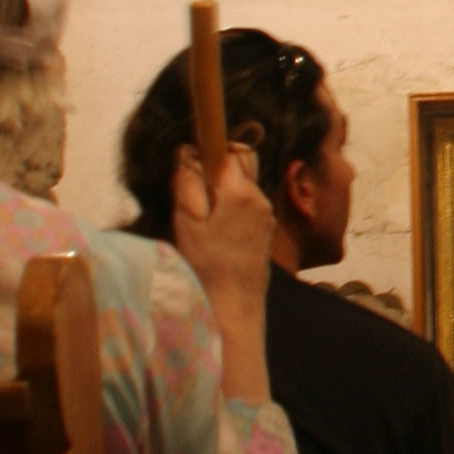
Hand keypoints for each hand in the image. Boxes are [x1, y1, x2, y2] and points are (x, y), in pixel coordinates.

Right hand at [170, 141, 272, 311]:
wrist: (234, 306)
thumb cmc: (206, 266)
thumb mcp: (187, 221)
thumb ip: (188, 181)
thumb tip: (188, 152)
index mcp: (241, 193)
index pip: (231, 150)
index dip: (211, 147)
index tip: (195, 154)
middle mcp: (260, 199)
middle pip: (244, 161)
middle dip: (220, 164)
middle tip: (197, 187)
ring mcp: (267, 215)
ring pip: (246, 182)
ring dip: (225, 185)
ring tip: (205, 212)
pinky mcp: (266, 229)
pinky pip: (249, 203)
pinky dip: (233, 204)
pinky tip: (217, 228)